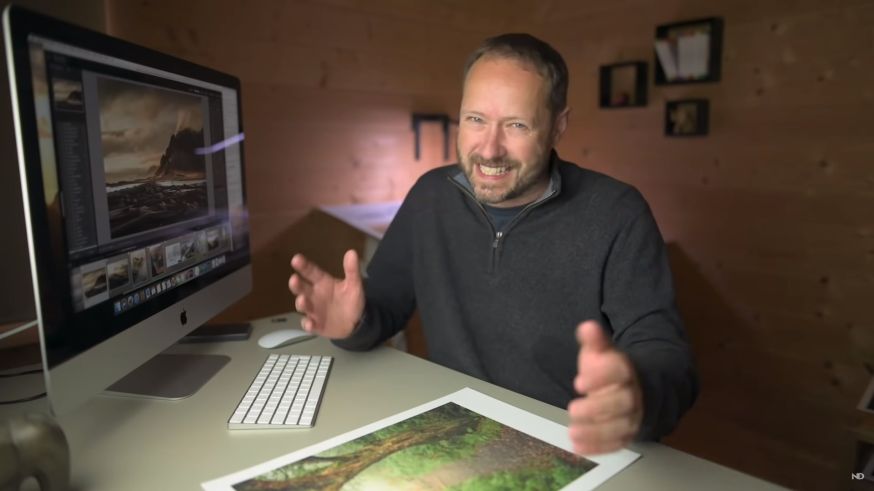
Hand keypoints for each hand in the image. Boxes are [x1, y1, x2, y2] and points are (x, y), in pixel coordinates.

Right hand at [288, 250, 364, 338]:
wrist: (356, 322)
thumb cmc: (350, 300)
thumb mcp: (354, 285)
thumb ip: (352, 270)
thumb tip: (352, 252)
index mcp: (322, 283)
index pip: (311, 272)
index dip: (303, 266)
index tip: (296, 259)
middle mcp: (314, 295)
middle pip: (302, 288)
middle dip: (296, 284)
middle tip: (294, 279)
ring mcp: (314, 311)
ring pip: (303, 306)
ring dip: (301, 303)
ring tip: (302, 299)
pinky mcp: (316, 325)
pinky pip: (309, 325)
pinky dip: (308, 324)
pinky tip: (309, 323)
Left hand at [568, 320, 642, 454]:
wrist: (638, 387)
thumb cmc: (611, 369)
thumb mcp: (602, 352)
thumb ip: (595, 342)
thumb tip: (587, 327)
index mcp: (628, 370)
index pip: (620, 371)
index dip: (601, 377)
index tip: (578, 382)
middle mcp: (635, 394)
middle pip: (623, 403)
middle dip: (598, 408)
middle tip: (573, 409)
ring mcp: (633, 417)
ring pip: (620, 426)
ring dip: (596, 432)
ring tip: (572, 432)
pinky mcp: (628, 434)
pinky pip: (617, 443)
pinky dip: (598, 447)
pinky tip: (578, 447)